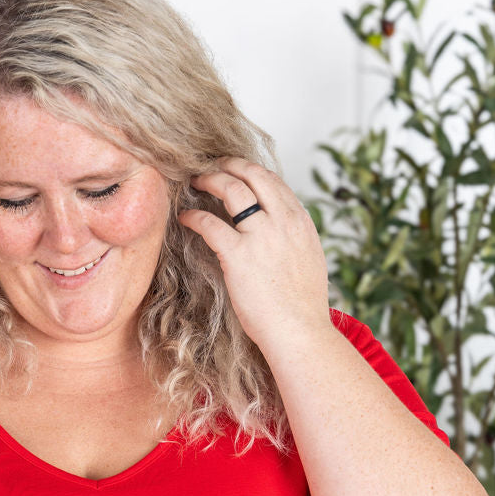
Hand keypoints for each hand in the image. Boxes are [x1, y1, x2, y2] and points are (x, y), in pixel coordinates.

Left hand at [177, 159, 331, 350]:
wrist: (300, 331)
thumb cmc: (303, 307)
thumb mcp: (309, 260)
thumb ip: (294, 239)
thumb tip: (281, 232)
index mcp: (300, 222)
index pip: (273, 181)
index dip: (250, 171)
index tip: (235, 171)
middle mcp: (282, 221)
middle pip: (252, 175)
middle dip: (228, 165)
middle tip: (211, 166)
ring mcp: (260, 236)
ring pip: (230, 189)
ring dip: (209, 180)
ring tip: (195, 182)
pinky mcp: (237, 255)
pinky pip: (209, 223)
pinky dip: (194, 216)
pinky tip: (185, 217)